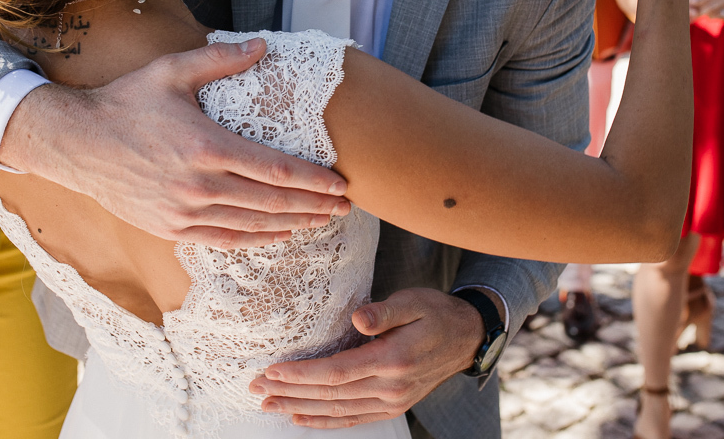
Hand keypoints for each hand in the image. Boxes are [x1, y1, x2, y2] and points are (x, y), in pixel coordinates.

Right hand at [1, 39, 350, 248]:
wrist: (77, 143)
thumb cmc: (127, 102)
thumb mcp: (172, 71)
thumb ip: (220, 58)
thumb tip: (263, 45)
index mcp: (205, 146)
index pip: (275, 170)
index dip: (312, 180)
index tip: (341, 183)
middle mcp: (198, 185)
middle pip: (271, 202)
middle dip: (314, 205)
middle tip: (346, 205)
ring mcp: (183, 212)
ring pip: (252, 225)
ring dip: (293, 225)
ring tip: (323, 220)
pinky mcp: (170, 228)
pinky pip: (224, 240)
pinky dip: (257, 239)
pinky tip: (279, 234)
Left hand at [248, 288, 483, 427]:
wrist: (466, 337)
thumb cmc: (435, 312)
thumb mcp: (414, 300)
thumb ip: (385, 310)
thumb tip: (358, 318)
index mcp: (393, 359)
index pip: (336, 372)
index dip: (301, 374)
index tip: (271, 370)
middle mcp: (391, 387)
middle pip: (330, 395)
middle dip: (289, 392)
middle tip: (256, 389)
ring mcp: (392, 401)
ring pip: (337, 410)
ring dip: (300, 408)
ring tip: (269, 403)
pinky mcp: (392, 407)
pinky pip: (353, 419)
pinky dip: (325, 422)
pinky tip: (301, 417)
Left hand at [692, 0, 723, 21]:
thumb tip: (702, 1)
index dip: (696, 4)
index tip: (688, 7)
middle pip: (708, 8)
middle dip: (699, 13)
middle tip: (693, 16)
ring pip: (716, 15)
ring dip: (710, 16)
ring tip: (707, 15)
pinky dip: (720, 18)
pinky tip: (719, 16)